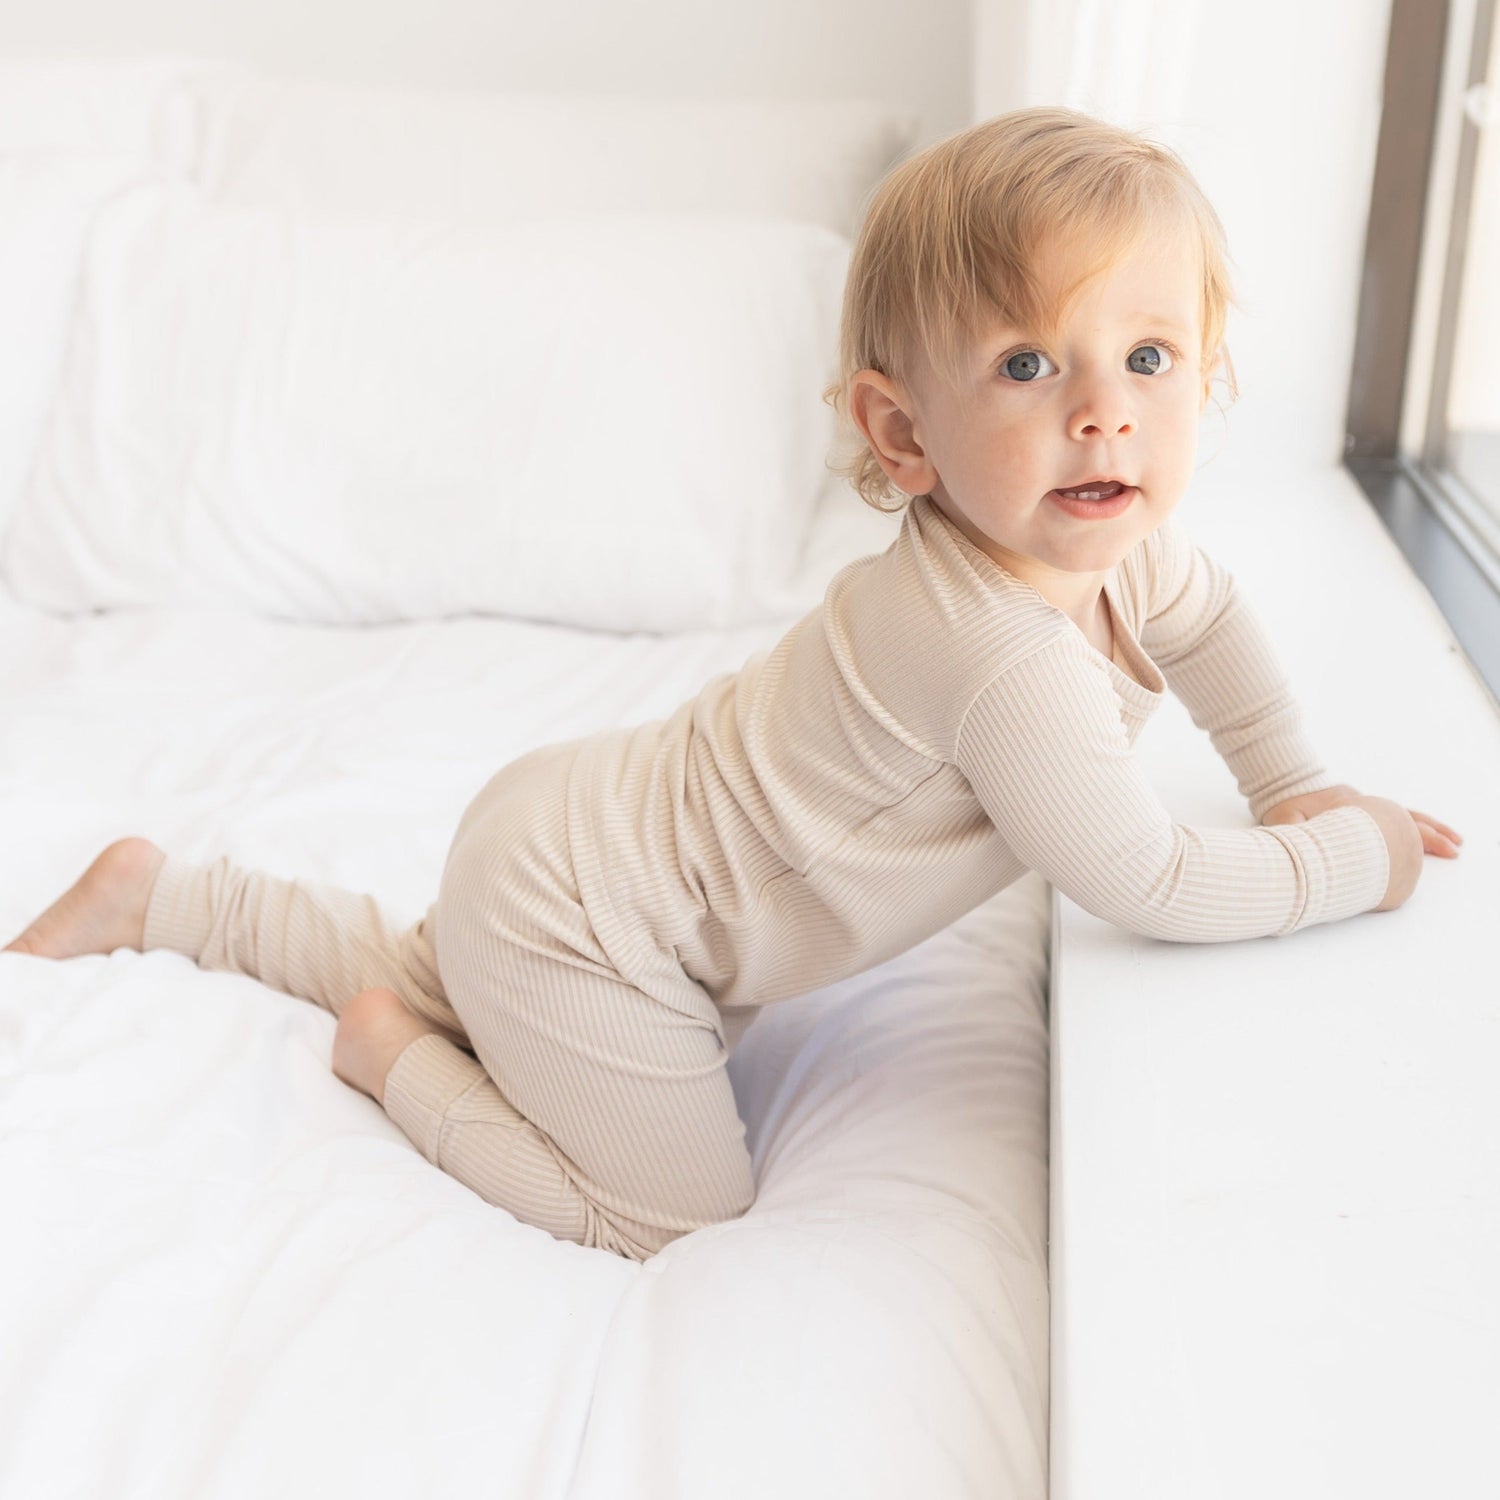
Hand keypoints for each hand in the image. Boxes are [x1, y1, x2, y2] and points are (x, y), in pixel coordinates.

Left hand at [1261, 784, 1461, 912]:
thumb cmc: (1283, 802)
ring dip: (1431, 829)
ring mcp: (1367, 807)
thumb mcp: (1284, 818)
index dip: (1405, 837)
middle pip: (1405, 820)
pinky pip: (1396, 817)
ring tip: (1454, 842)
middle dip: (1430, 835)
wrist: (1283, 782)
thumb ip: (1294, 831)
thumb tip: (1297, 841)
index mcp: (1350, 810)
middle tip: (1453, 849)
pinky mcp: (1364, 810)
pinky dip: (1414, 826)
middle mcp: (1365, 806)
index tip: (1425, 848)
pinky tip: (1427, 836)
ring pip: (1407, 817)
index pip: (1383, 825)